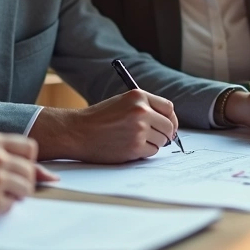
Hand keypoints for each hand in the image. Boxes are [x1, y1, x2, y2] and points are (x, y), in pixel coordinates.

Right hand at [0, 131, 53, 223]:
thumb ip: (2, 153)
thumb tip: (47, 174)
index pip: (30, 148)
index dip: (26, 161)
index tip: (17, 169)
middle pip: (30, 171)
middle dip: (21, 181)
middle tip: (3, 187)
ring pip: (25, 189)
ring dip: (14, 195)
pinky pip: (10, 206)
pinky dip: (1, 208)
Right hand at [30, 90, 177, 162]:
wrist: (77, 132)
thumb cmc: (98, 118)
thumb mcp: (122, 102)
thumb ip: (144, 107)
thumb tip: (168, 122)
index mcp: (138, 96)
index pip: (168, 108)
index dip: (171, 119)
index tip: (169, 126)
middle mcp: (141, 111)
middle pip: (168, 126)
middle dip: (165, 135)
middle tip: (155, 138)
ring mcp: (139, 130)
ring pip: (161, 141)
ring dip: (152, 144)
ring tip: (133, 141)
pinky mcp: (134, 147)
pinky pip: (152, 152)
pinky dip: (144, 152)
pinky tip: (129, 147)